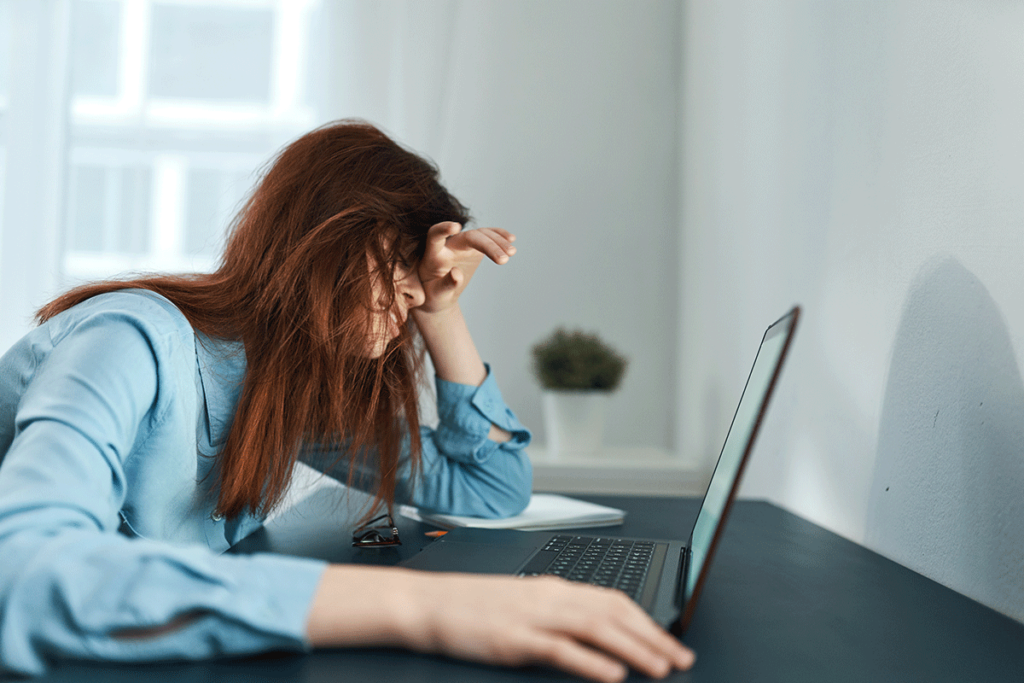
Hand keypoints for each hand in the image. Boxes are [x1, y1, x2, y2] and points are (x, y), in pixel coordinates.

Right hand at [401, 572, 694, 681]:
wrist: (428, 602)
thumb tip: (596, 627)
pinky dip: (591, 662)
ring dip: (634, 649)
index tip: (672, 641)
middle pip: (614, 613)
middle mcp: (550, 597)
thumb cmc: (472, 606)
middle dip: (653, 637)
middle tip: (681, 658)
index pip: (614, 600)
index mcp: (555, 588)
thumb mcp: (523, 603)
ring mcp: (533, 616)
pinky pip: (561, 649)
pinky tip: (612, 676)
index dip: (648, 621)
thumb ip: (558, 612)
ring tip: (660, 668)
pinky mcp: (515, 639)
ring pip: (596, 629)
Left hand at [416, 222, 516, 314]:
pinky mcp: (473, 248)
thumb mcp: (437, 295)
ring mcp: (462, 245)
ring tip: (512, 252)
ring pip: (481, 235)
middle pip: (469, 237)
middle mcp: (448, 245)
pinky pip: (486, 236)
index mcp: (433, 255)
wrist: (440, 295)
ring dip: (497, 241)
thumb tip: (456, 274)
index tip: (456, 227)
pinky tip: (511, 239)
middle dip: (487, 245)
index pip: (435, 235)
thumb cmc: (434, 296)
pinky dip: (498, 236)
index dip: (443, 228)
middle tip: (504, 259)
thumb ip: (445, 285)